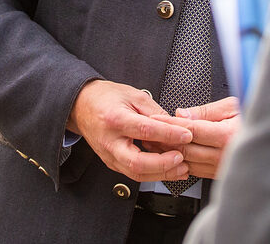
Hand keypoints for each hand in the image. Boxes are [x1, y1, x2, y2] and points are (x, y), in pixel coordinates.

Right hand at [68, 80, 191, 181]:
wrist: (82, 106)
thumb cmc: (106, 98)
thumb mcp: (133, 95)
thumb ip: (155, 112)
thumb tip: (176, 126)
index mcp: (115, 119)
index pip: (145, 130)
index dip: (169, 134)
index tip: (187, 134)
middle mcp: (110, 141)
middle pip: (137, 163)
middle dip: (163, 164)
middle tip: (182, 158)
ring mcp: (109, 156)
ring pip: (136, 173)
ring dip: (162, 174)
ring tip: (181, 168)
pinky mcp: (112, 163)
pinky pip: (134, 173)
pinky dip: (153, 173)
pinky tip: (169, 169)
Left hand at [155, 96, 239, 179]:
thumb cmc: (253, 118)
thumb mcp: (233, 106)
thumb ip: (205, 111)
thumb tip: (182, 113)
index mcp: (226, 136)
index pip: (190, 130)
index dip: (170, 123)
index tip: (155, 118)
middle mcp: (222, 155)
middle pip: (184, 148)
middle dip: (164, 139)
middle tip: (147, 131)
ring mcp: (220, 167)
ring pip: (186, 162)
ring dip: (168, 152)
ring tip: (153, 142)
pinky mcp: (218, 175)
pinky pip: (194, 170)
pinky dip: (179, 162)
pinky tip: (170, 154)